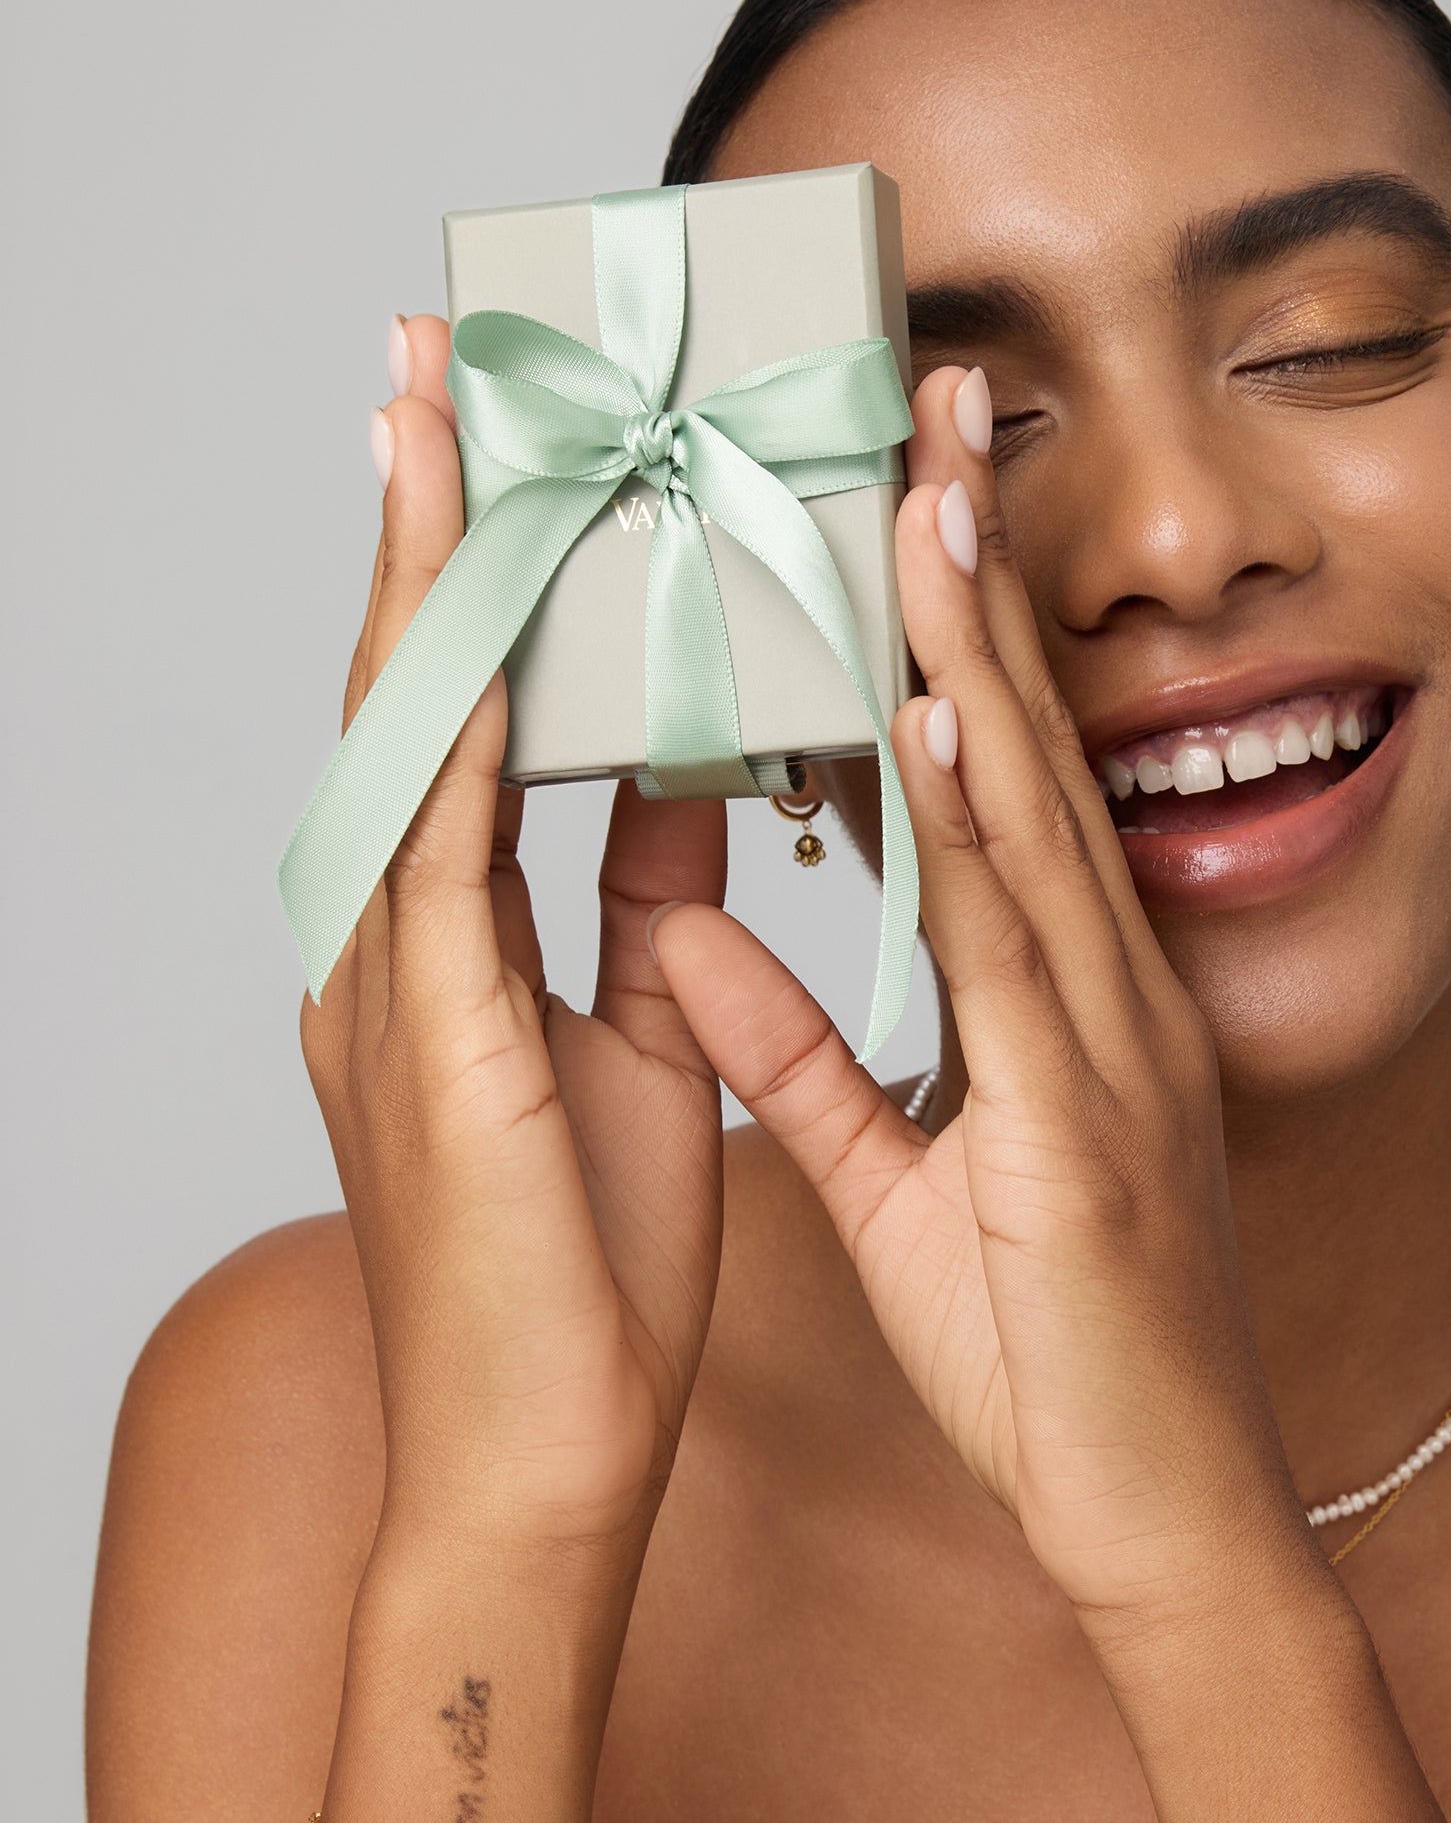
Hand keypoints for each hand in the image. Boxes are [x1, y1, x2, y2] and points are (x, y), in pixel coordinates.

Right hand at [302, 317, 726, 1571]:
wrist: (539, 1465)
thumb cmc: (581, 1280)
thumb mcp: (641, 1045)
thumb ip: (653, 912)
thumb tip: (695, 789)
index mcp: (446, 949)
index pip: (468, 718)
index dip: (478, 572)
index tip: (499, 436)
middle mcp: (391, 944)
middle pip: (411, 688)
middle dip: (424, 519)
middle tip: (434, 357)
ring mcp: (384, 985)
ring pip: (404, 731)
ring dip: (424, 565)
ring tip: (433, 408)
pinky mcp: (423, 1038)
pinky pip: (440, 838)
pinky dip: (461, 713)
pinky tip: (479, 601)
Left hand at [649, 368, 1306, 1624]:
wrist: (1169, 1530)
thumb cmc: (1057, 1370)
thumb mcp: (898, 1186)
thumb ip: (798, 1060)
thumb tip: (686, 949)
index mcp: (1056, 1009)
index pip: (983, 782)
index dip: (937, 633)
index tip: (886, 497)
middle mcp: (1100, 999)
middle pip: (1019, 749)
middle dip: (965, 574)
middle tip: (928, 404)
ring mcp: (1111, 1053)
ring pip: (1029, 813)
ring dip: (970, 644)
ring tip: (920, 487)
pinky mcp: (1092, 1130)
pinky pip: (1019, 955)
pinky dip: (979, 823)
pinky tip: (935, 711)